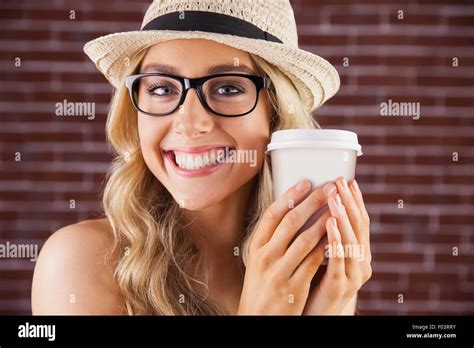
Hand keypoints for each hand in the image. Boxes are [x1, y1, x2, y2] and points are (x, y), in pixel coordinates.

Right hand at [237, 179, 335, 314]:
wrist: (258, 318)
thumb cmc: (261, 284)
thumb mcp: (259, 259)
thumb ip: (273, 238)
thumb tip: (293, 210)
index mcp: (256, 246)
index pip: (272, 214)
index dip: (290, 196)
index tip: (306, 182)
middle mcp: (265, 256)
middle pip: (290, 222)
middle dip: (313, 201)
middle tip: (330, 187)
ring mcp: (279, 272)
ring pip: (305, 240)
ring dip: (324, 220)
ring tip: (338, 206)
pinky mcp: (293, 287)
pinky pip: (313, 262)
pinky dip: (326, 246)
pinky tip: (336, 235)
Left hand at [303, 177, 371, 314]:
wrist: (318, 315)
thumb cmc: (318, 283)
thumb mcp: (326, 256)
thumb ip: (327, 236)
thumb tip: (321, 207)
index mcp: (359, 254)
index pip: (360, 222)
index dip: (355, 200)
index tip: (348, 180)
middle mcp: (361, 263)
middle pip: (359, 227)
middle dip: (350, 202)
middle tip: (341, 181)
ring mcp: (352, 275)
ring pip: (351, 241)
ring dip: (342, 216)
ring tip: (334, 196)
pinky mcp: (339, 286)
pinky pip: (338, 259)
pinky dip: (335, 239)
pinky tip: (329, 223)